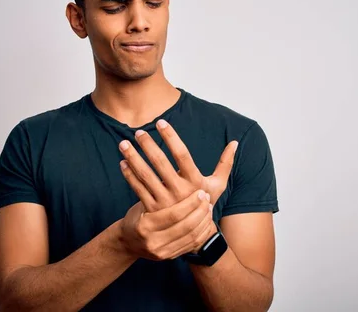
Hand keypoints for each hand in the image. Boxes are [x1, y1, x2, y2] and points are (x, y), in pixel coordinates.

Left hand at [118, 119, 237, 211]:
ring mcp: (165, 202)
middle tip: (139, 131)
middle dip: (148, 145)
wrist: (194, 235)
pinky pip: (138, 189)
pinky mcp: (153, 211)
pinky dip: (129, 176)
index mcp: (195, 182)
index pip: (182, 154)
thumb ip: (226, 163)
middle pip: (161, 163)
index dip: (171, 137)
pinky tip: (122, 163)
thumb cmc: (205, 203)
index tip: (161, 123)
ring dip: (133, 158)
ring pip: (146, 175)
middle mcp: (180, 192)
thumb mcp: (218, 185)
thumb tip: (235, 142)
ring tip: (123, 144)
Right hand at [120, 189, 216, 259]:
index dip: (190, 203)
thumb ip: (158, 193)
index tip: (201, 192)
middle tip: (208, 198)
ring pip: (191, 237)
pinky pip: (191, 245)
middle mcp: (153, 242)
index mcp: (145, 226)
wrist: (128, 242)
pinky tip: (206, 221)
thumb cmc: (137, 216)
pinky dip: (202, 233)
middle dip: (200, 212)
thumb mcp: (143, 202)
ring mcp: (162, 252)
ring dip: (203, 222)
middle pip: (185, 227)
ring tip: (209, 208)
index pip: (174, 214)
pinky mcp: (169, 257)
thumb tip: (180, 171)